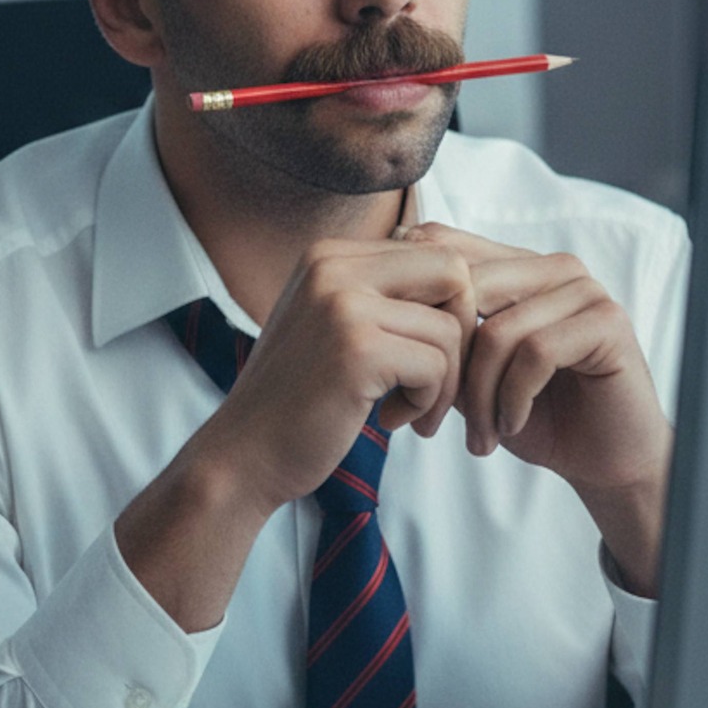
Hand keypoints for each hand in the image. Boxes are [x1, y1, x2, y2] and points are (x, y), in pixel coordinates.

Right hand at [201, 237, 477, 514]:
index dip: (449, 306)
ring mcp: (343, 305)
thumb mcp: (333, 325)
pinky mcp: (356, 350)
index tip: (428, 352)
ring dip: (444, 382)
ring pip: (450, 328)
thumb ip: (382, 294)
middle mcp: (334, 266)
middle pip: (453, 270)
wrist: (243, 456)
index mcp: (329, 254)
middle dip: (463, 330)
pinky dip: (426, 402)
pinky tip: (391, 419)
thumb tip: (462, 277)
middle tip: (440, 379)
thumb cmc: (299, 398)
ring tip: (411, 410)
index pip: (432, 251)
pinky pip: (436, 366)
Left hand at [401, 222, 672, 591]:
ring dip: (480, 395)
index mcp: (517, 265)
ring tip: (479, 436)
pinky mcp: (608, 323)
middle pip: (466, 288)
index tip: (396, 366)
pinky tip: (510, 427)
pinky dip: (513, 398)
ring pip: (499, 329)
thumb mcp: (471, 377)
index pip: (445, 247)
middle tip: (426, 414)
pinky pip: (536, 352)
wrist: (604, 461)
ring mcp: (584, 291)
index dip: (412, 301)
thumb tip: (378, 321)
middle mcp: (552, 267)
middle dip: (443, 362)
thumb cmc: (536, 415)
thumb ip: (438, 343)